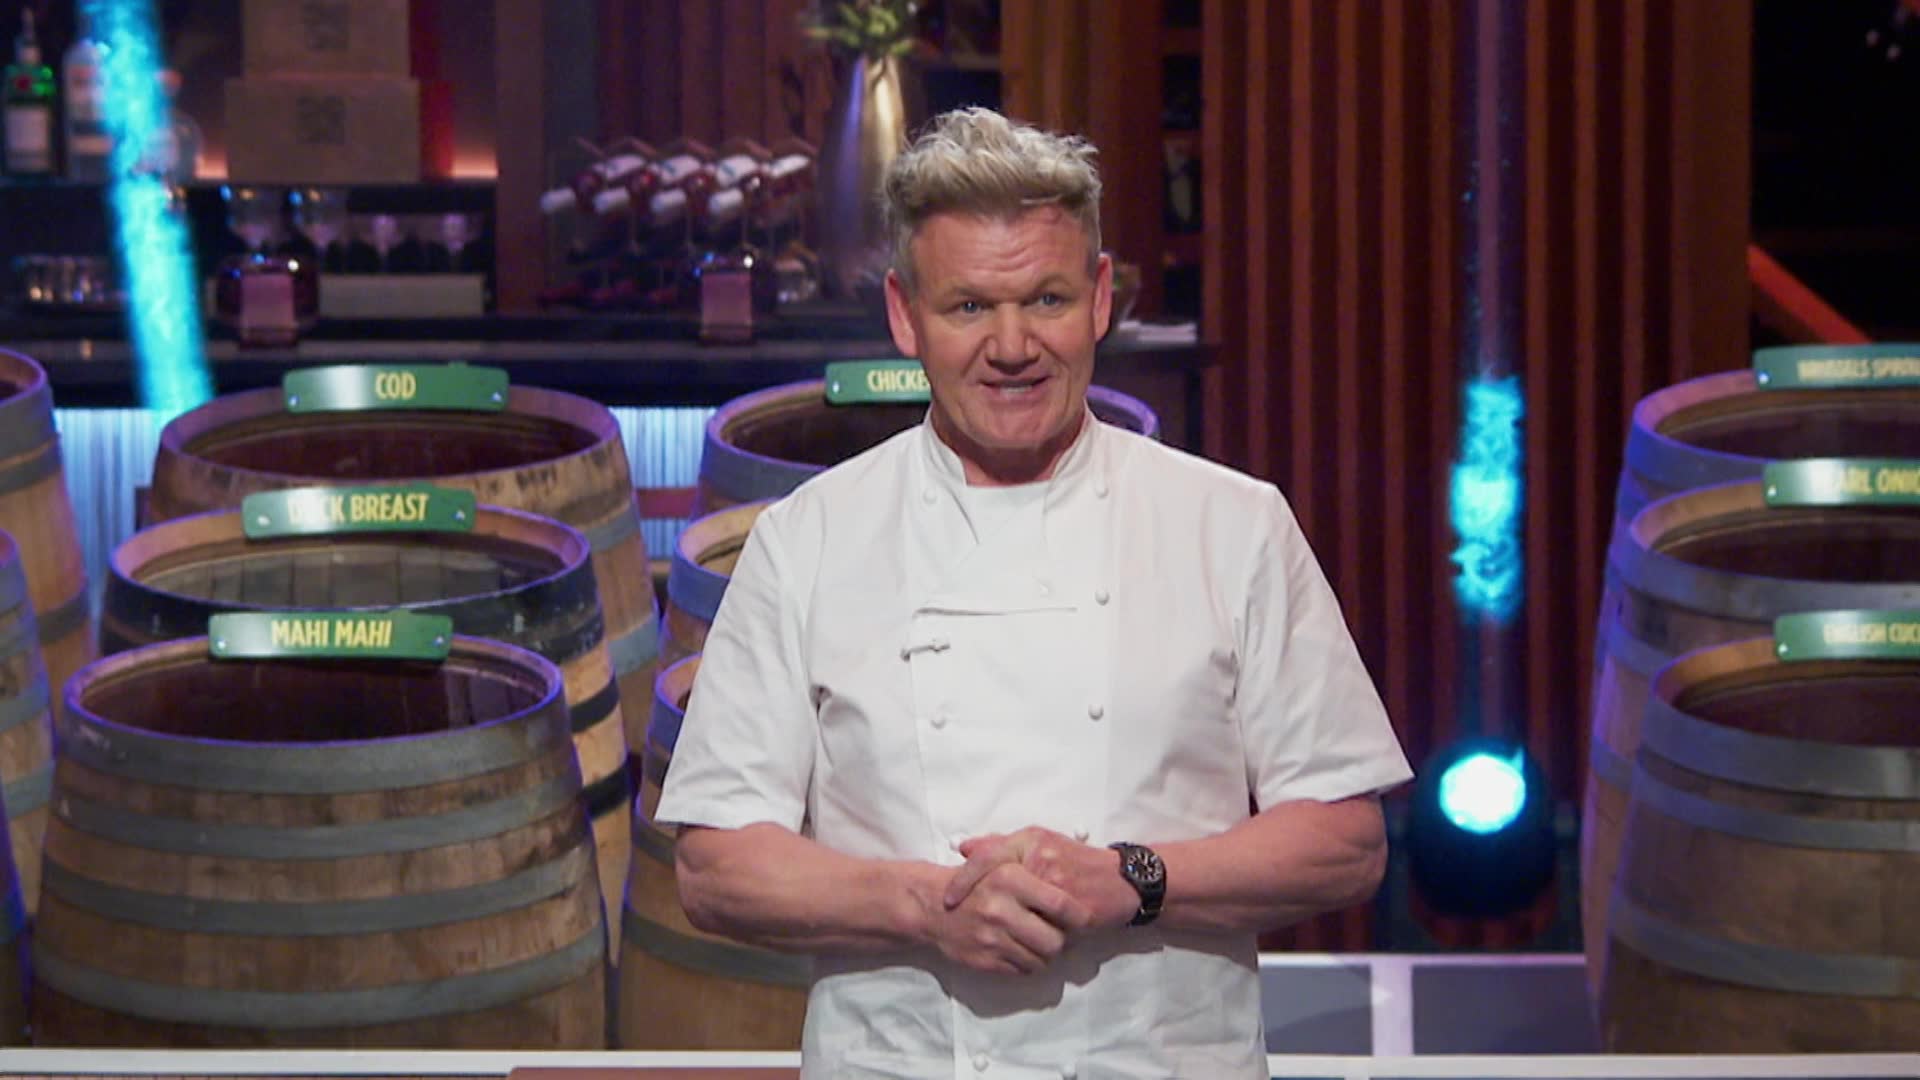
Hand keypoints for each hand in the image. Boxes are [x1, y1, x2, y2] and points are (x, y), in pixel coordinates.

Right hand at [922, 858, 1092, 974]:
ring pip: (1041, 960)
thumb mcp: (1003, 862)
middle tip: (1065, 936)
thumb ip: (1036, 872)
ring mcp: (992, 938)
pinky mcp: (985, 960)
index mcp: (1009, 878)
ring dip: (1047, 955)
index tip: (1086, 919)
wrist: (932, 907)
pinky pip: (1023, 970)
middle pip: (1055, 940)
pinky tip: (1024, 950)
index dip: (1080, 916)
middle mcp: (1000, 909)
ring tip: (1043, 943)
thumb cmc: (976, 883)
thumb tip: (1076, 891)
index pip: (1061, 904)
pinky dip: (1029, 964)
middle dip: (1065, 942)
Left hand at [946, 827, 1140, 930]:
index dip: (964, 880)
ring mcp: (1059, 886)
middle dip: (979, 909)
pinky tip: (1021, 947)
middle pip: (998, 887)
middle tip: (964, 925)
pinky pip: (1044, 931)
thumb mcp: (1038, 843)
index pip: (988, 857)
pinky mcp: (1075, 912)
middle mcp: (1042, 859)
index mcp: (1031, 840)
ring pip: (1020, 914)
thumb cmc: (1075, 861)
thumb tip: (963, 848)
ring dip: (1006, 929)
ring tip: (994, 938)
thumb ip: (1001, 846)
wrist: (1122, 879)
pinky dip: (1030, 941)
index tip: (948, 900)